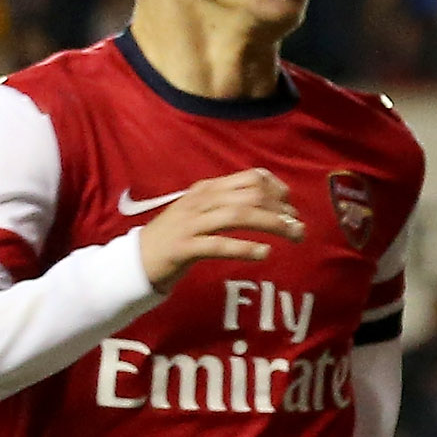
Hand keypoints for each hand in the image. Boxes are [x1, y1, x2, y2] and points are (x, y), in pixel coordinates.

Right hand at [134, 168, 303, 286]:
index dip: (277, 190)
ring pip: (238, 216)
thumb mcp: (202, 212)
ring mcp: (191, 223)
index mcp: (207, 189)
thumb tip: (271, 202)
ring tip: (294, 236)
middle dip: (281, 210)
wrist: (136, 259)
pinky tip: (264, 253)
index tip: (292, 207)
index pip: (250, 178)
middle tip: (300, 227)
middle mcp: (200, 201)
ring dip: (272, 224)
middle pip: (250, 196)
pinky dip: (244, 248)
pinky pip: (218, 245)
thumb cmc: (177, 236)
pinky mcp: (184, 247)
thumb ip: (230, 203)